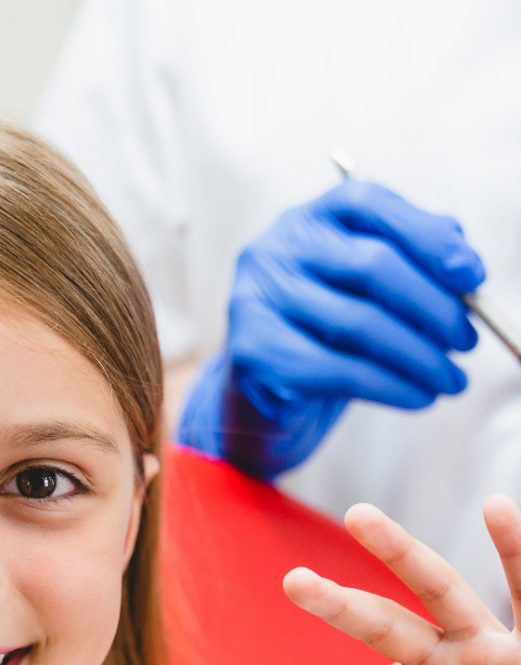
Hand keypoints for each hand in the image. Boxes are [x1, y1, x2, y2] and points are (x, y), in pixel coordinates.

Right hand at [177, 179, 485, 478]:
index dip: (428, 237)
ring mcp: (254, 301)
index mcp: (304, 219)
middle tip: (467, 341)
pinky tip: (419, 397)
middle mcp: (272, 251)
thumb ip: (411, 261)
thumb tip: (466, 272)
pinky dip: (391, 387)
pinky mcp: (253, 354)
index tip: (473, 278)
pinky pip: (339, 370)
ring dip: (420, 357)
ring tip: (451, 379)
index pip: (369, 204)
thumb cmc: (323, 333)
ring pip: (359, 324)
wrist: (261, 394)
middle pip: (371, 264)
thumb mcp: (364, 289)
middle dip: (433, 306)